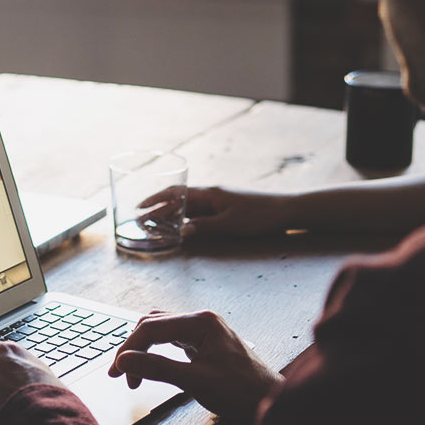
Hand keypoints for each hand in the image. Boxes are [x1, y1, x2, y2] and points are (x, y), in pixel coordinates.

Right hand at [107, 311, 280, 420]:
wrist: (269, 400)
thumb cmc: (242, 391)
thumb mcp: (196, 381)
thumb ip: (158, 368)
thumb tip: (125, 361)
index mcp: (201, 322)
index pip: (151, 328)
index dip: (129, 349)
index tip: (117, 372)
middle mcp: (201, 320)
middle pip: (153, 325)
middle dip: (133, 348)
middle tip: (121, 374)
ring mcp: (203, 330)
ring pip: (160, 330)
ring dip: (143, 349)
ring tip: (132, 372)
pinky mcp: (203, 342)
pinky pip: (171, 339)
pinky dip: (156, 351)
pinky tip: (151, 364)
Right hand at [139, 186, 292, 238]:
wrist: (284, 211)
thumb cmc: (258, 216)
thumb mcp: (229, 224)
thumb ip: (204, 227)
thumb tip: (182, 231)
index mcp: (209, 193)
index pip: (176, 193)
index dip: (155, 199)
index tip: (140, 207)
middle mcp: (211, 194)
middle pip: (178, 199)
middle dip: (158, 208)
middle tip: (141, 219)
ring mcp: (217, 201)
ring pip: (187, 207)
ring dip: (170, 214)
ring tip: (154, 224)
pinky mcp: (224, 209)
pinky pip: (199, 212)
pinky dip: (186, 219)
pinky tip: (179, 226)